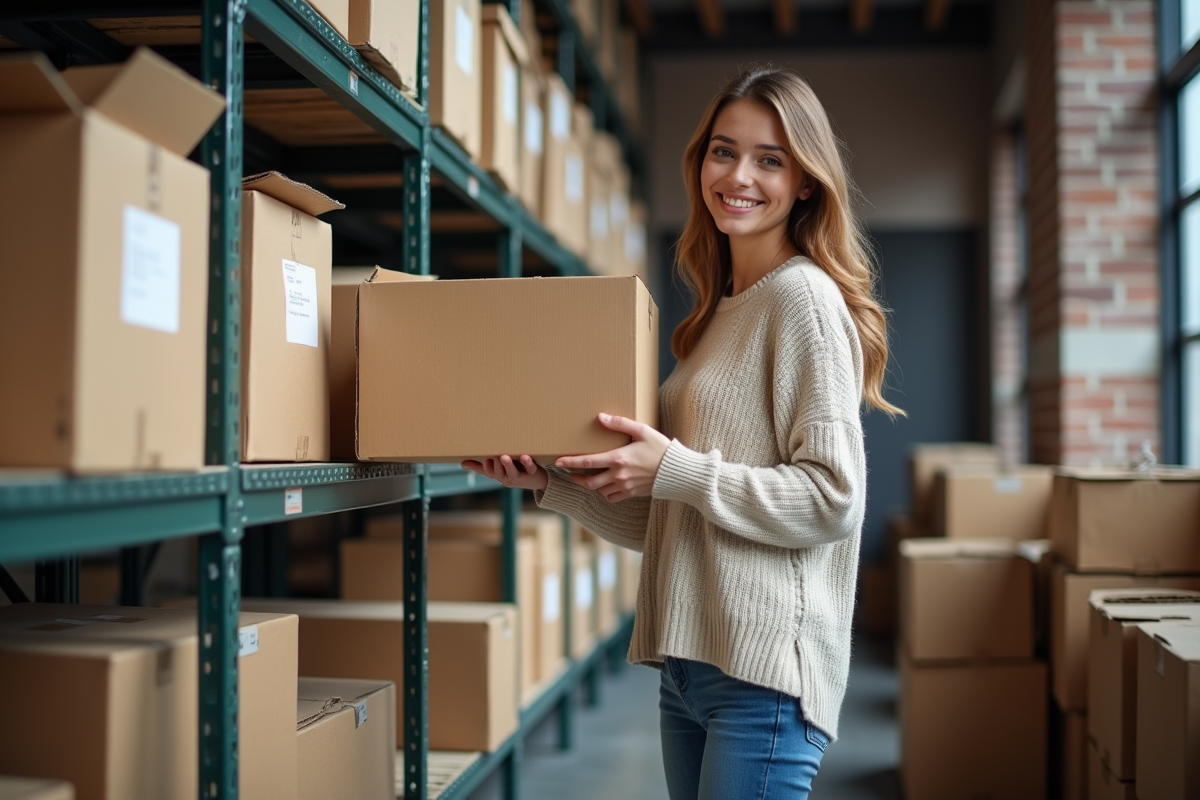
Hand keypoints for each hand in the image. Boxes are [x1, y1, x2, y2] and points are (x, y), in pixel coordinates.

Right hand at [461, 454, 548, 491]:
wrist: (539, 480)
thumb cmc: (516, 471)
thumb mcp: (497, 470)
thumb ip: (481, 467)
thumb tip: (463, 463)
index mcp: (499, 475)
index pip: (489, 471)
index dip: (487, 464)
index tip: (486, 455)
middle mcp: (507, 478)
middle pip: (498, 472)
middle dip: (495, 463)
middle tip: (494, 454)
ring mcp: (520, 477)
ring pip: (512, 473)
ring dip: (508, 465)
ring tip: (503, 457)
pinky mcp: (532, 473)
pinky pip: (529, 468)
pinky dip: (527, 463)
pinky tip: (524, 456)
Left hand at [554, 413, 670, 502]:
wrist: (676, 470)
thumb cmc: (660, 448)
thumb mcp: (642, 430)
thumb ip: (620, 424)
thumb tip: (600, 417)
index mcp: (618, 458)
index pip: (588, 461)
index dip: (570, 462)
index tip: (557, 461)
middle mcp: (618, 475)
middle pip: (589, 481)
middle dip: (576, 478)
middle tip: (570, 473)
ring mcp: (624, 486)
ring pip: (599, 491)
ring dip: (591, 485)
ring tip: (588, 477)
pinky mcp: (631, 493)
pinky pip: (611, 498)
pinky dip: (605, 493)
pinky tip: (606, 485)